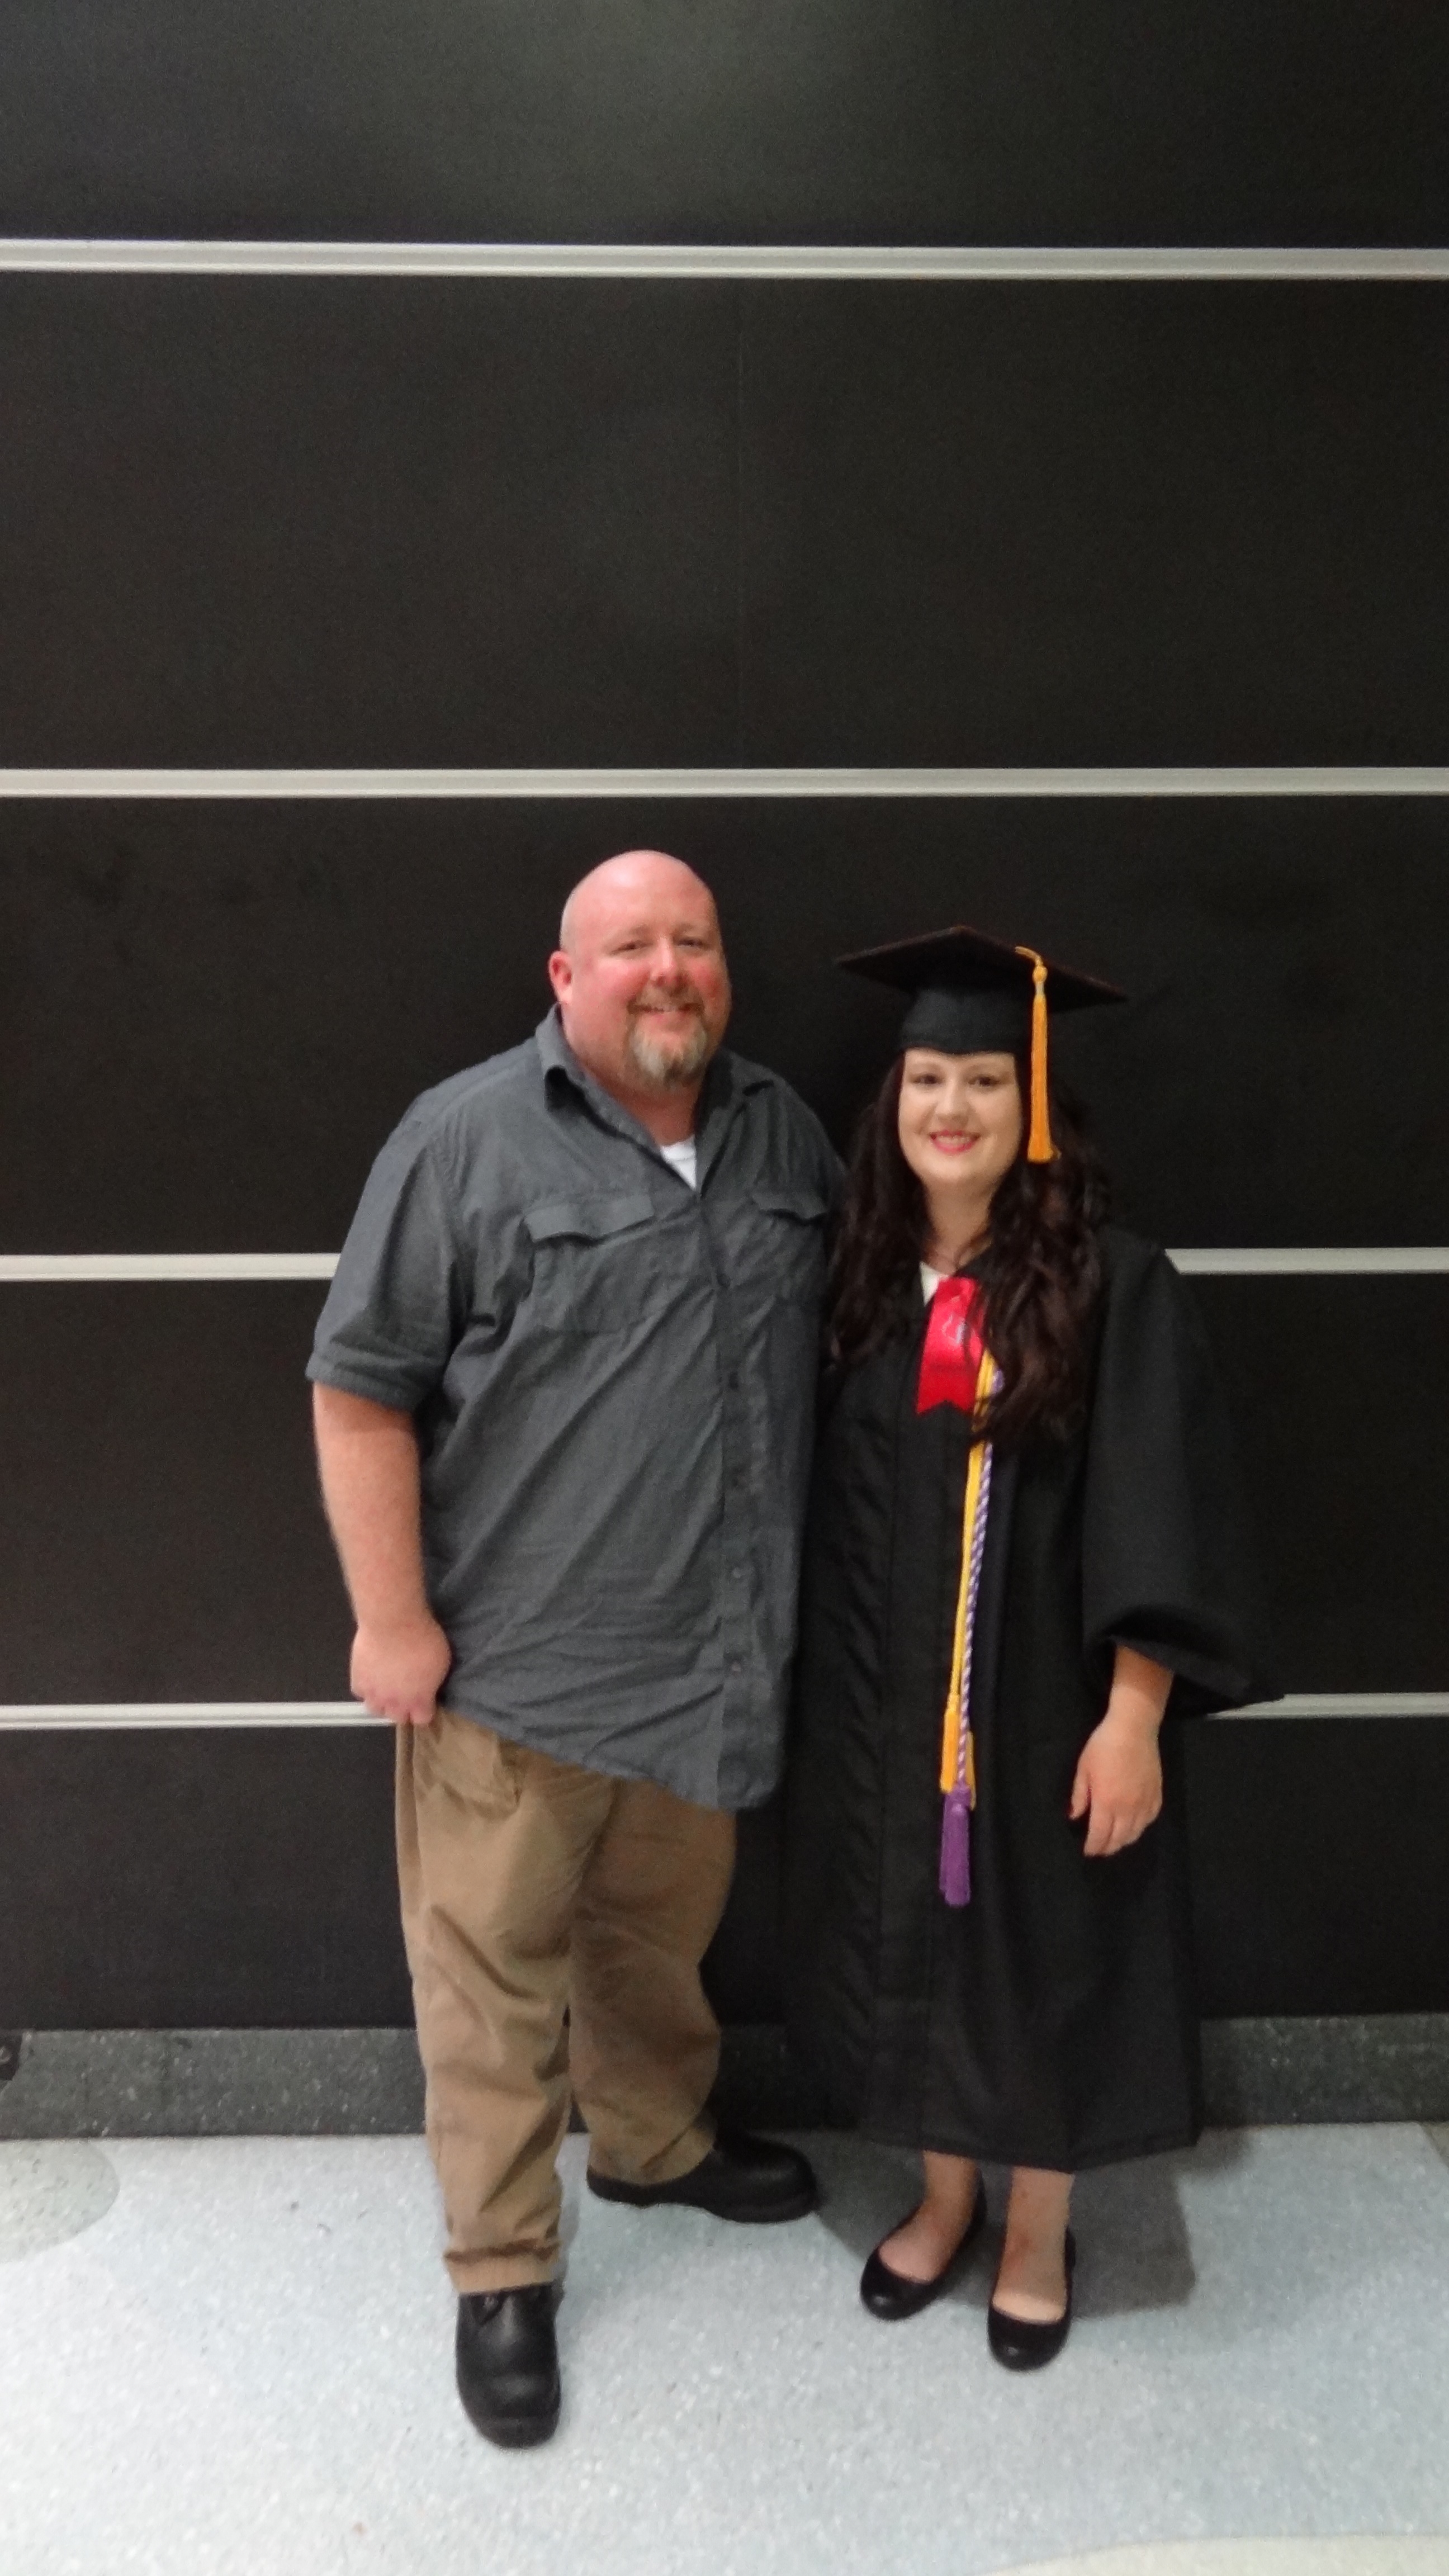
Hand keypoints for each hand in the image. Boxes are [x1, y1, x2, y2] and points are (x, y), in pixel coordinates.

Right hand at [351, 1615, 451, 1726]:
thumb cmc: (423, 1638)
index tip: (426, 1701)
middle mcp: (395, 1703)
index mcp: (419, 1700)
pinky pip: (360, 1692)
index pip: (421, 1719)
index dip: (424, 1710)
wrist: (393, 1623)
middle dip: (402, 1709)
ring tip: (385, 1687)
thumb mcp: (441, 1662)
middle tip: (405, 1692)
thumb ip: (431, 1682)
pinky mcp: (357, 1680)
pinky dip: (365, 1687)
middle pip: (397, 1717)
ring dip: (381, 1701)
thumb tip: (426, 1687)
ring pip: (375, 1709)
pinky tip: (371, 1676)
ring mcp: (374, 1693)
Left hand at [1069, 1708, 1163, 1856]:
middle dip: (1108, 1848)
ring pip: (1136, 1833)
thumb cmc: (1103, 1746)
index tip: (1088, 1852)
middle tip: (1100, 1849)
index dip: (1093, 1847)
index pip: (1100, 1835)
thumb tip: (1074, 1816)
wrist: (1134, 1729)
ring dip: (1124, 1841)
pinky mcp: (1157, 1795)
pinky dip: (1140, 1828)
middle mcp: (1127, 1808)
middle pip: (1119, 1839)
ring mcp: (1144, 1803)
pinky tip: (1134, 1826)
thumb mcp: (1084, 1769)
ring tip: (1115, 1841)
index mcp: (1106, 1803)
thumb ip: (1079, 1795)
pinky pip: (1150, 1819)